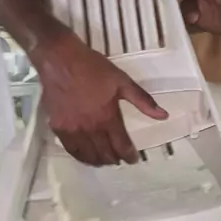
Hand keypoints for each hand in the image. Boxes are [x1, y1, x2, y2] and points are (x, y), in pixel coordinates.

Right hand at [36, 32, 167, 165]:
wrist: (60, 59)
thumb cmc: (92, 67)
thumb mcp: (122, 80)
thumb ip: (143, 100)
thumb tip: (163, 116)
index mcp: (108, 117)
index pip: (121, 145)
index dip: (129, 155)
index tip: (133, 158)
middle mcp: (90, 128)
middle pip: (105, 154)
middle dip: (115, 159)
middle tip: (120, 159)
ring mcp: (72, 130)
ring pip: (87, 155)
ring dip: (98, 161)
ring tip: (105, 160)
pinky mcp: (58, 127)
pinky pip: (71, 149)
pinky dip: (80, 156)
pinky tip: (85, 155)